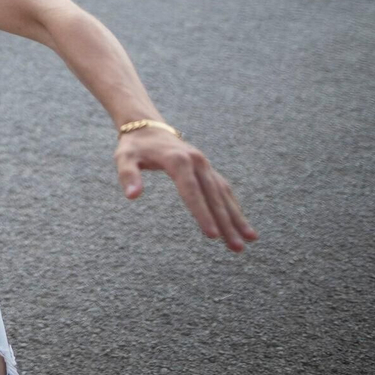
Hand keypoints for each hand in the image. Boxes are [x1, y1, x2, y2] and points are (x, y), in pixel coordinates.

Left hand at [116, 130, 256, 252]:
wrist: (148, 127)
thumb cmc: (134, 147)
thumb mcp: (124, 158)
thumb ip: (128, 175)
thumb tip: (132, 196)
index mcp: (177, 160)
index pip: (191, 191)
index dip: (202, 214)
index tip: (212, 235)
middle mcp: (196, 161)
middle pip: (213, 196)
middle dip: (226, 223)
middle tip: (237, 248)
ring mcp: (204, 164)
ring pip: (223, 193)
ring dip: (237, 217)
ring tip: (250, 239)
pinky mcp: (207, 169)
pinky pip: (223, 189)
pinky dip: (234, 206)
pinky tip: (242, 224)